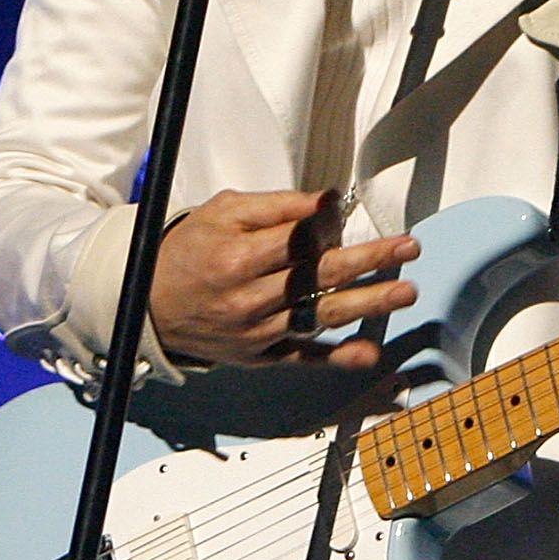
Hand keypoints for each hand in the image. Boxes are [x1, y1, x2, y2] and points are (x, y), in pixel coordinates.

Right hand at [148, 189, 418, 370]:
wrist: (149, 304)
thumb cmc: (191, 251)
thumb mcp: (223, 214)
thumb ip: (276, 207)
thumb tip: (328, 200)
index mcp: (236, 259)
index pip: (296, 241)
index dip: (328, 226)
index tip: (354, 213)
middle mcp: (249, 299)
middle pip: (318, 278)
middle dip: (369, 260)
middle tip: (409, 247)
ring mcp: (258, 332)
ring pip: (320, 317)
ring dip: (367, 305)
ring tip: (405, 292)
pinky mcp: (262, 356)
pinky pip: (305, 359)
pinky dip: (338, 358)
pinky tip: (370, 353)